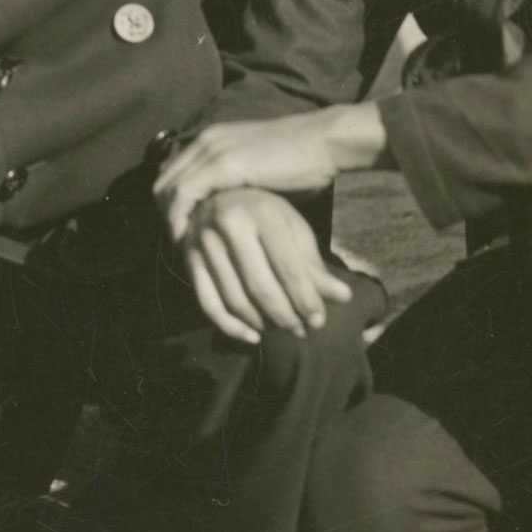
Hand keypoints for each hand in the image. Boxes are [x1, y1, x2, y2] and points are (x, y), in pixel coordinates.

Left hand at [155, 104, 386, 241]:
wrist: (323, 143)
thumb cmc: (301, 163)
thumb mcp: (259, 171)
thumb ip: (238, 184)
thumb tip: (228, 212)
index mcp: (213, 139)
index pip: (174, 173)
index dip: (172, 205)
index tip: (183, 232)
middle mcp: (205, 141)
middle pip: (163, 181)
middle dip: (165, 215)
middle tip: (180, 244)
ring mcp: (211, 150)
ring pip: (168, 189)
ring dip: (170, 220)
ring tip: (183, 247)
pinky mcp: (222, 164)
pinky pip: (184, 194)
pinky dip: (180, 218)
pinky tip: (189, 239)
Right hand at [181, 188, 353, 345]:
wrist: (215, 194)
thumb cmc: (262, 213)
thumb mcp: (292, 228)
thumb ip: (314, 264)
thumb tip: (344, 297)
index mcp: (261, 211)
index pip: (288, 267)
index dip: (305, 299)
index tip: (319, 320)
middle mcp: (228, 223)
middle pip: (260, 286)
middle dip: (285, 316)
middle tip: (301, 331)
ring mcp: (203, 242)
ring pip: (234, 298)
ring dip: (261, 323)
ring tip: (281, 330)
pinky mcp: (188, 259)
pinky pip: (207, 303)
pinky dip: (230, 327)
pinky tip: (252, 337)